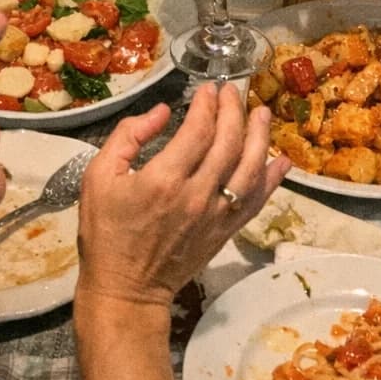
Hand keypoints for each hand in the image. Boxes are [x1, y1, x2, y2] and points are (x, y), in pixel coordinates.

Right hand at [76, 82, 287, 307]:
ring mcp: (216, 216)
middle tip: (232, 92)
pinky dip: (272, 180)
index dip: (208, 104)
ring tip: (261, 113)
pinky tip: (282, 160)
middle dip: (234, 111)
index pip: (199, 130)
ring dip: (260, 137)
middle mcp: (196, 195)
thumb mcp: (98, 177)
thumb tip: (161, 112)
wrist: (126, 290)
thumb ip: (128, 137)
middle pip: (228, 143)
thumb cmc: (106, 232)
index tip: (209, 89)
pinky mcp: (226, 232)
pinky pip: (257, 201)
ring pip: (250, 169)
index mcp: (163, 179)